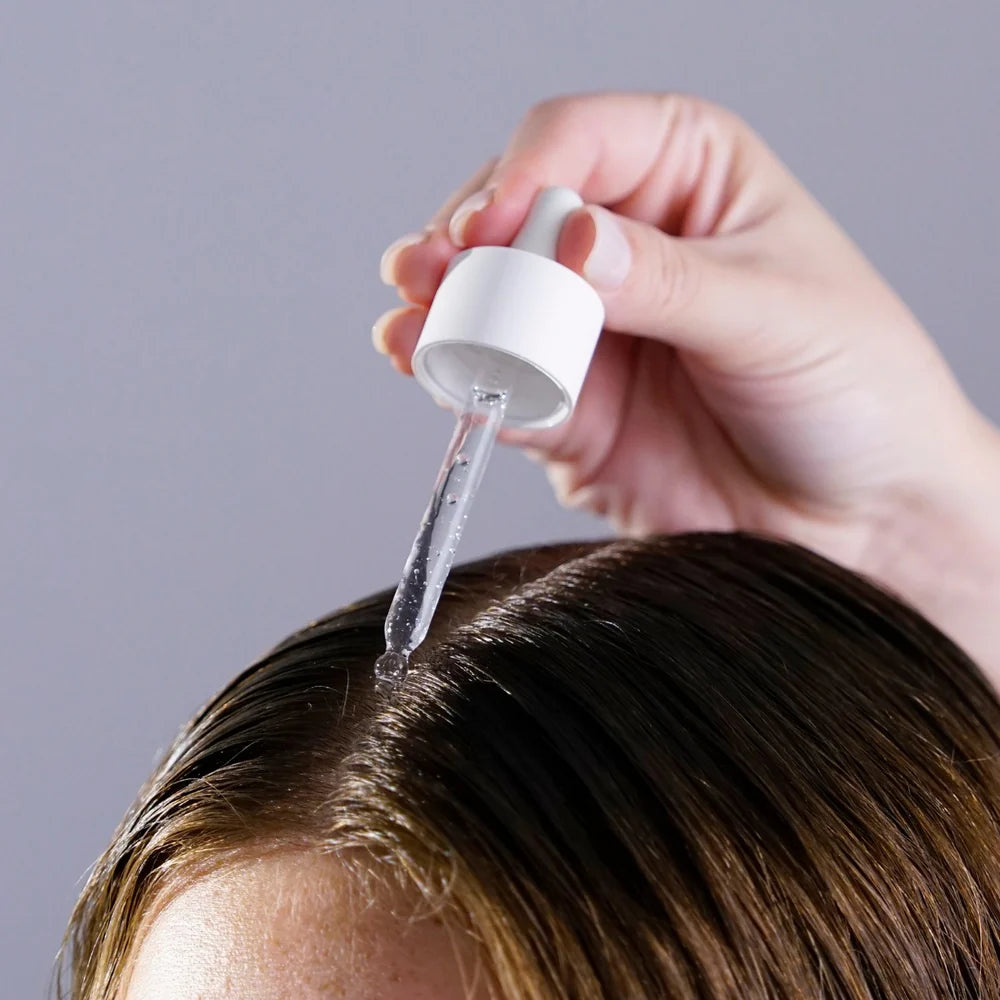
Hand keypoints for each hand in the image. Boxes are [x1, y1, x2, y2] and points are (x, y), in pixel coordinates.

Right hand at [373, 92, 999, 678]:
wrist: (856, 520)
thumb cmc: (854, 392)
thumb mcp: (774, 314)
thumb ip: (665, 280)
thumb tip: (568, 245)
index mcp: (688, 177)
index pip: (580, 140)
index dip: (527, 174)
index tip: (497, 225)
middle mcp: (627, 243)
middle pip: (516, 216)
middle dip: (467, 243)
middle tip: (436, 272)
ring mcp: (591, 328)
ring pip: (491, 299)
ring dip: (444, 307)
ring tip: (414, 321)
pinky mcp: (570, 406)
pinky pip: (500, 383)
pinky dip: (461, 378)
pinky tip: (432, 369)